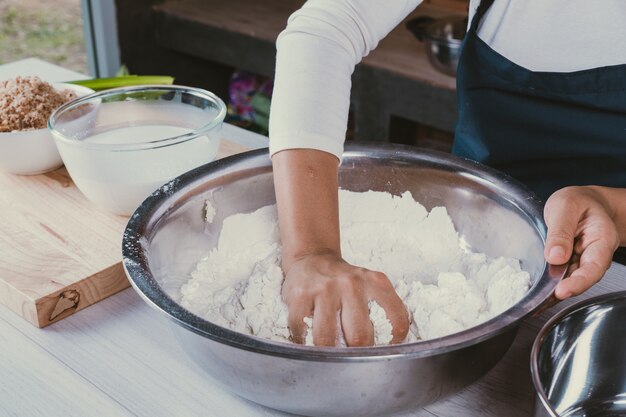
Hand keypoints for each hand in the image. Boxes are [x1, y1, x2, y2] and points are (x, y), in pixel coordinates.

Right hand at [282, 251, 409, 345]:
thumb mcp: (370, 286)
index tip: (382, 349)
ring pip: (326, 339)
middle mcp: (352, 284)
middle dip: (356, 355)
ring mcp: (324, 289)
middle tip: (352, 356)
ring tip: (328, 351)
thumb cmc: (344, 283)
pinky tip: (308, 338)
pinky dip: (303, 342)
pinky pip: (301, 332)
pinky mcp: (300, 295)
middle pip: (360, 337)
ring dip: (327, 353)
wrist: (313, 257)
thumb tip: (384, 351)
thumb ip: (382, 312)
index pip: (396, 322)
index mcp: (376, 282)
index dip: (391, 345)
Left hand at [544, 186, 620, 298]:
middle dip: (563, 292)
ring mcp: (581, 261)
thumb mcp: (566, 206)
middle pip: (582, 278)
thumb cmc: (578, 201)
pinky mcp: (569, 264)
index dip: (579, 282)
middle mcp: (594, 255)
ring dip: (553, 292)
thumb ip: (560, 230)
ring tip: (534, 304)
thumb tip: (555, 257)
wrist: (584, 201)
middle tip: (541, 302)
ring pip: (569, 280)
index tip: (562, 291)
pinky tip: (536, 296)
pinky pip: (560, 276)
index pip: (594, 267)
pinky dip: (549, 286)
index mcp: (601, 239)